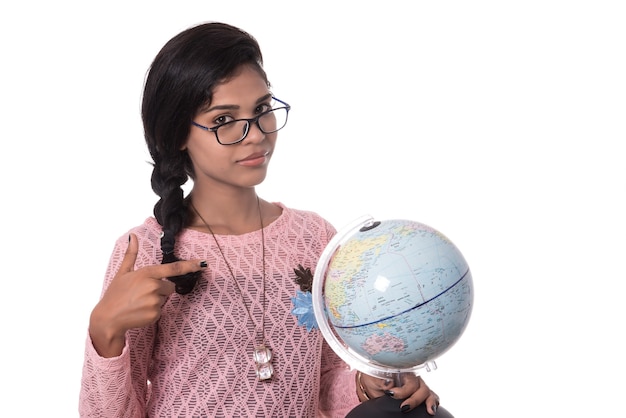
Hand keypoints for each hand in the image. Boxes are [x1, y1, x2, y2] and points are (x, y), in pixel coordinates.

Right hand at [89, 233, 205, 356]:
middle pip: (170, 287)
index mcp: (147, 273)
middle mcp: (153, 286)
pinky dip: (153, 311)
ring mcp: (155, 301)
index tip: (203, 263)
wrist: (108, 318)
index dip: (190, 266)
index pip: (174, 268)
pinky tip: (140, 311)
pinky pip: (161, 310)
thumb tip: (132, 237)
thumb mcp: (122, 272)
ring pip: (165, 298)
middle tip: (142, 294)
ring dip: (156, 300)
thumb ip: (131, 254)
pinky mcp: (156, 314)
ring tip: (139, 302)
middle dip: (160, 289)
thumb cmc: (115, 294)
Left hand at [357, 372, 439, 414]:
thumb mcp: (374, 378)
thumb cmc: (374, 378)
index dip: (403, 390)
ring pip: (427, 392)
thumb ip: (382, 381)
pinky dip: (432, 403)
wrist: (373, 385)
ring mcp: (417, 386)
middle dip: (414, 399)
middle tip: (403, 408)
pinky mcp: (418, 395)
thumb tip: (389, 384)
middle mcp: (412, 378)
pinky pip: (430, 397)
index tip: (392, 395)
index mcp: (402, 371)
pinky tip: (431, 410)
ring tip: (429, 411)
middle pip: (421, 387)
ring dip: (429, 401)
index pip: (408, 380)